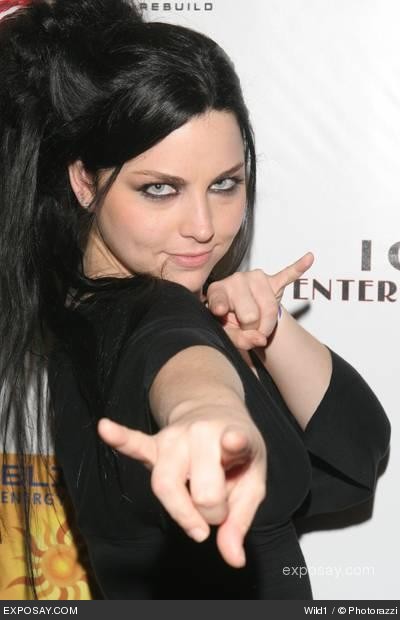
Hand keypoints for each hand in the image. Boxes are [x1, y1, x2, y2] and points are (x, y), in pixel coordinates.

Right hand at [98, 411, 265, 568]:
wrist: (215, 416)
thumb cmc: (237, 453)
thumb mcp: (253, 481)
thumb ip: (241, 520)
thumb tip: (233, 558)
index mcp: (234, 435)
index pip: (234, 444)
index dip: (234, 445)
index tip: (233, 440)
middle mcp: (202, 432)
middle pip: (200, 488)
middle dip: (211, 512)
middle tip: (218, 513)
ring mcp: (175, 437)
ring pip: (165, 484)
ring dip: (181, 511)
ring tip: (195, 520)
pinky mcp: (154, 444)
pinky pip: (134, 443)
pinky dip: (119, 438)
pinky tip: (105, 428)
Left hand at [205, 252, 313, 349]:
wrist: (240, 312)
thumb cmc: (229, 322)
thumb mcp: (225, 334)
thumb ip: (238, 339)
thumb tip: (260, 339)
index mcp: (217, 291)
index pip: (222, 306)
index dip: (228, 319)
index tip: (221, 311)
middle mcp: (235, 279)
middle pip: (251, 315)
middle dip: (252, 329)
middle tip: (248, 329)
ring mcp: (255, 278)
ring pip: (270, 309)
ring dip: (268, 325)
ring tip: (259, 326)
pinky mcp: (273, 280)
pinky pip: (287, 275)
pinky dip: (298, 268)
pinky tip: (308, 258)